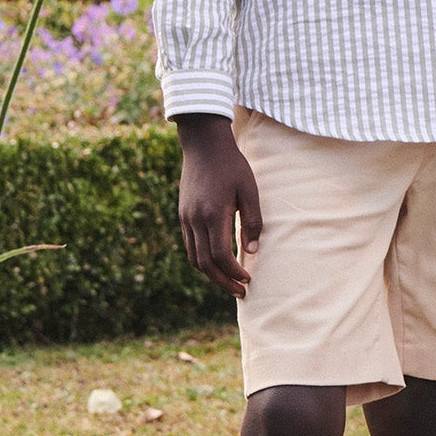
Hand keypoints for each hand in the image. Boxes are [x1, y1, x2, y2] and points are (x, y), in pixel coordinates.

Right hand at [176, 114, 263, 298]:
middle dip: (223, 281)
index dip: (234, 272)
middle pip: (204, 264)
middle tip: (241, 291)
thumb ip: (252, 221)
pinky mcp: (183, 214)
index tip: (248, 278)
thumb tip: (252, 251)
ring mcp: (186, 218)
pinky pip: (190, 245)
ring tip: (230, 281)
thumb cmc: (232, 165)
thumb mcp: (249, 190)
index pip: (220, 256)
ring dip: (212, 274)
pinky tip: (217, 261)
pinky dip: (203, 259)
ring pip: (194, 258)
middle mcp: (195, 220)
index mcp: (213, 214)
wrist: (204, 144)